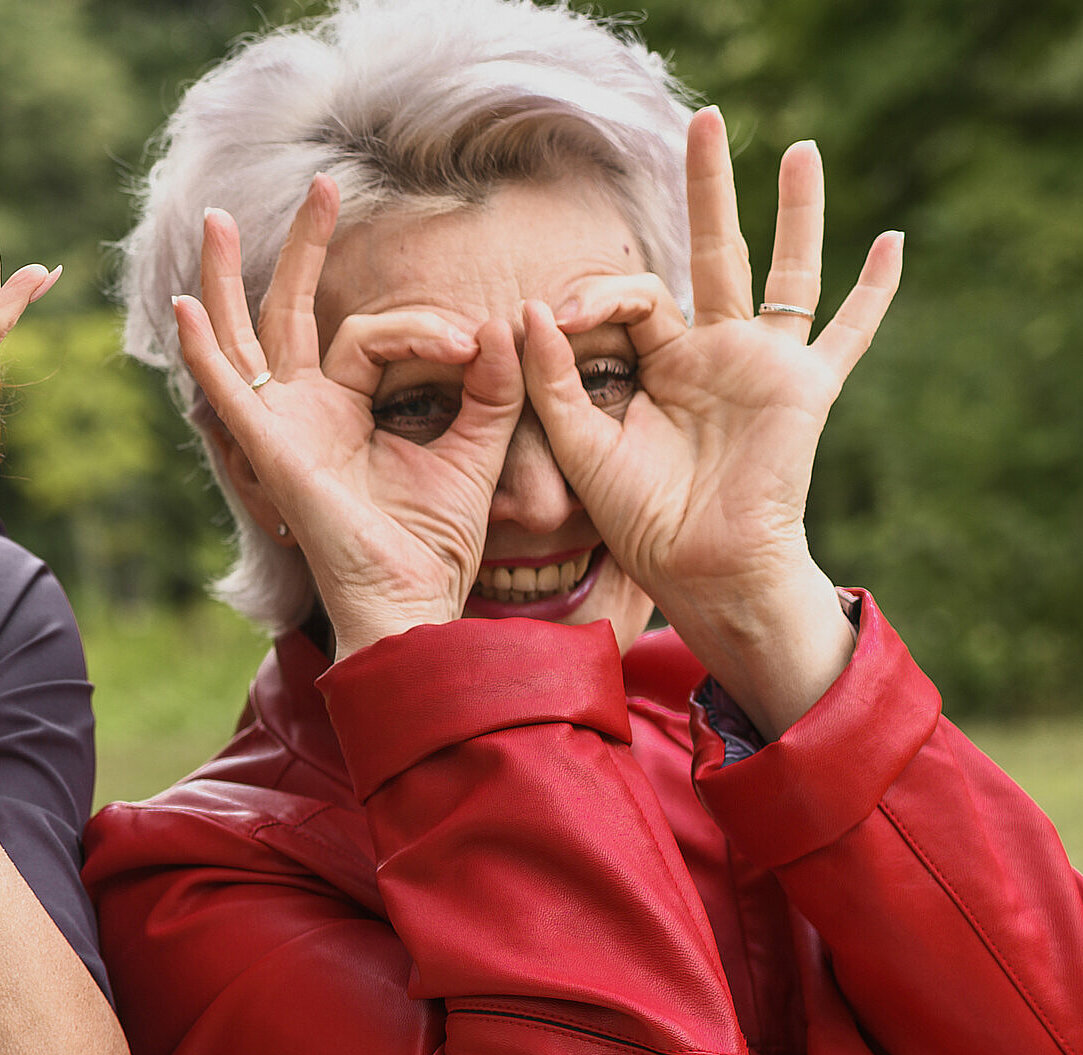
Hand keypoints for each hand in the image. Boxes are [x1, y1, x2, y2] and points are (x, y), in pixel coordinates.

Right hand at [174, 176, 525, 658]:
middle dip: (301, 247)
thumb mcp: (479, 447)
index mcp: (345, 412)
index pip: (372, 335)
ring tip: (216, 218)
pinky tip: (185, 310)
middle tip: (321, 184)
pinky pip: (228, 393)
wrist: (415, 602)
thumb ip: (494, 388)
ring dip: (228, 276)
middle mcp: (303, 414)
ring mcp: (279, 430)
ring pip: (246, 337)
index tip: (477, 346)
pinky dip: (202, 352)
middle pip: (288, 312)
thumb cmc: (437, 543)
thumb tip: (509, 324)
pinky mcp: (271, 451)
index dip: (426, 327)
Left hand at [523, 109, 901, 639]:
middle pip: (711, 250)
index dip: (592, 295)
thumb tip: (528, 308)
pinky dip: (875, 291)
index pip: (629, 297)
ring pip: (785, 270)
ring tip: (802, 149)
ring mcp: (762, 363)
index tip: (556, 317)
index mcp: (656, 362)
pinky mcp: (805, 386)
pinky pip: (849, 331)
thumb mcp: (576, 443)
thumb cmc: (638, 517)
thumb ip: (553, 378)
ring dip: (796, 210)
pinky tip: (894, 242)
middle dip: (709, 187)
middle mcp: (712, 352)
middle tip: (705, 119)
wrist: (701, 568)